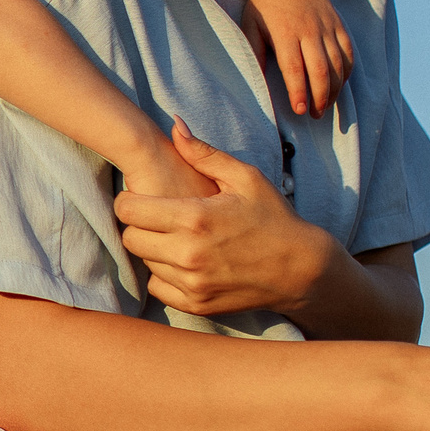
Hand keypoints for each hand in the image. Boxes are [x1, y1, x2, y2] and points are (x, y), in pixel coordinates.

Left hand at [113, 121, 332, 316]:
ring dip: (152, 249)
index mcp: (194, 218)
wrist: (301, 269)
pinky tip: (182, 260)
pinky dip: (164, 274)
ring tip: (174, 236)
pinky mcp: (196, 304)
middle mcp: (188, 254)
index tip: (139, 197)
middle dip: (138, 224)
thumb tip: (174, 125)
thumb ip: (203, 153)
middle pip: (130, 238)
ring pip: (143, 262)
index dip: (128, 200)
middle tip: (156, 217)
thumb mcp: (244, 178)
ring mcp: (192, 283)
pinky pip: (157, 287)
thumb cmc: (273, 218)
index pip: (128, 210)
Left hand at [242, 0, 354, 117]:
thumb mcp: (249, 25)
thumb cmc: (262, 2)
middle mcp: (309, 30)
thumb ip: (254, 52)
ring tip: (326, 105)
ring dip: (334, 89)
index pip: (295, 69)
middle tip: (314, 115)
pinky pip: (348, 51)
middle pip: (321, 70)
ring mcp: (327, 26)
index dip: (299, 92)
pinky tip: (339, 84)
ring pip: (338, 64)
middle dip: (320, 97)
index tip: (300, 110)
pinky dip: (347, 70)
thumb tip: (258, 81)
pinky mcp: (338, 23)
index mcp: (285, 32)